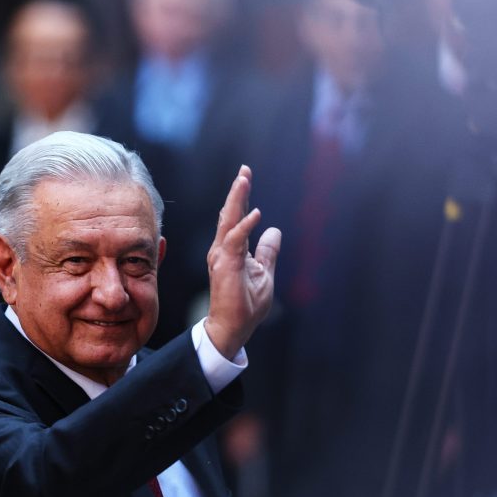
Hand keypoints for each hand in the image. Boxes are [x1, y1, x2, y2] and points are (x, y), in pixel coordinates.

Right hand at [205, 165, 280, 359]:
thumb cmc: (246, 304)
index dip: (241, 197)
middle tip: (244, 170)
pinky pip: (235, 241)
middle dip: (237, 191)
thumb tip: (274, 230)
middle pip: (230, 214)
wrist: (234, 327)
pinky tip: (256, 214)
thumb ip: (267, 251)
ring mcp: (222, 256)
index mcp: (231, 249)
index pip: (236, 218)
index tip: (245, 176)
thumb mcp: (264, 273)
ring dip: (237, 200)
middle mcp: (223, 249)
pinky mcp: (226, 265)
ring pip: (229, 221)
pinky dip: (245, 226)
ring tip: (244, 180)